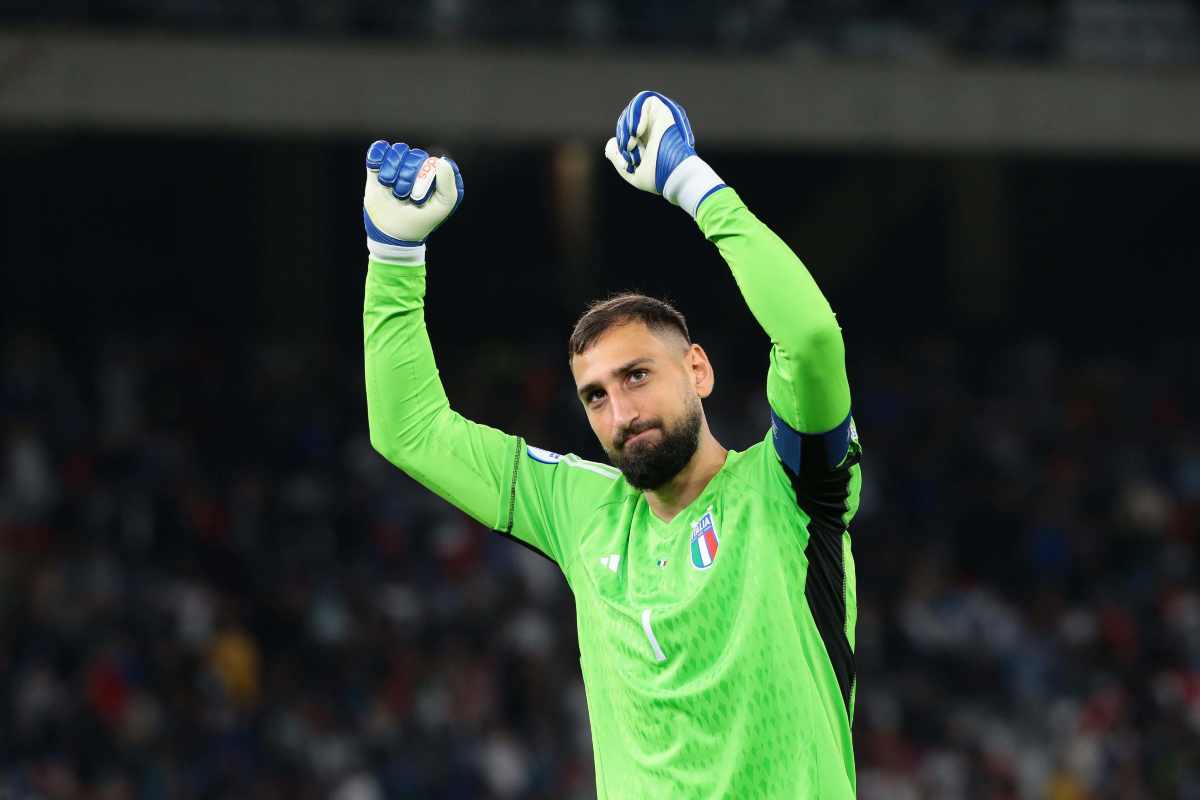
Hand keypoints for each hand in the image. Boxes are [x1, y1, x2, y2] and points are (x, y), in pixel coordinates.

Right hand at [363, 141, 463, 263]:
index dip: (425, 175)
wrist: (392, 234)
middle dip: (407, 176)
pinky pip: (379, 150)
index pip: (433, 161)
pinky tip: (378, 170)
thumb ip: (448, 187)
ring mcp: (398, 166)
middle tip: (403, 195)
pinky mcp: (379, 168)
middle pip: (414, 154)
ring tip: (391, 188)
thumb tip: (441, 161)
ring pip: (397, 151)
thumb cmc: (419, 222)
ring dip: (392, 170)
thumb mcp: (441, 208)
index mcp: (434, 176)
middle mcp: (417, 168)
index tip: (420, 195)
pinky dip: (377, 156)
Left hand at [604, 90, 723, 216]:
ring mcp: (658, 119)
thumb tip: (611, 142)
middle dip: (623, 134)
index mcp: (647, 141)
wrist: (673, 174)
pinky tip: (636, 131)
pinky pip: (644, 99)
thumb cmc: (656, 177)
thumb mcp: (629, 171)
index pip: (626, 130)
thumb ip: (617, 157)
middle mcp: (653, 128)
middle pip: (627, 119)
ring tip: (632, 140)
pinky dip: (636, 113)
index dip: (622, 140)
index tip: (628, 157)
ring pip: (633, 108)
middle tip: (630, 149)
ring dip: (627, 123)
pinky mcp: (664, 110)